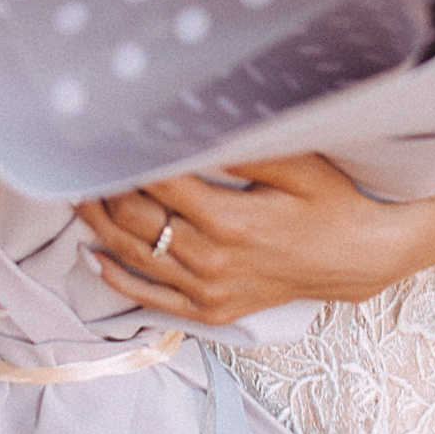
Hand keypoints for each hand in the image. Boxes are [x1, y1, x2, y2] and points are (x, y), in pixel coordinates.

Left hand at [73, 156, 434, 326]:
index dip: (123, 157)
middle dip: (99, 188)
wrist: (360, 259)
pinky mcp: (211, 309)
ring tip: (74, 195)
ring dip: (97, 225)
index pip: (156, 182)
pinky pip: (151, 297)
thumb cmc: (332, 204)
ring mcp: (209, 290)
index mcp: (229, 220)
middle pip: (134, 220)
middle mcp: (211, 260)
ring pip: (134, 256)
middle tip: (74, 160)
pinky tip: (93, 255)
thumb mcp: (299, 165)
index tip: (100, 131)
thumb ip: (245, 147)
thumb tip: (195, 124)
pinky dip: (117, 277)